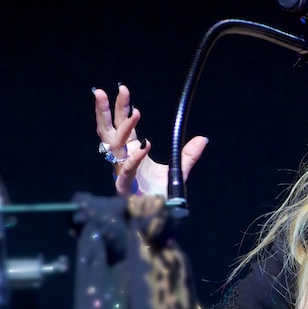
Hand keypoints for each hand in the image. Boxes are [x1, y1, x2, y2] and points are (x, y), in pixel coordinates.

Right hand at [93, 84, 207, 195]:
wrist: (161, 219)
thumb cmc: (162, 195)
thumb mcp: (178, 170)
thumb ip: (188, 154)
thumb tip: (204, 138)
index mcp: (130, 153)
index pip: (120, 126)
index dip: (120, 108)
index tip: (122, 89)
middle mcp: (121, 161)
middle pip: (108, 132)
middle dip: (105, 112)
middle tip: (104, 92)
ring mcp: (121, 174)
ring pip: (115, 148)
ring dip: (124, 129)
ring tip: (136, 112)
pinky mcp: (124, 189)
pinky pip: (127, 171)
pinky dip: (135, 158)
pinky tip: (145, 144)